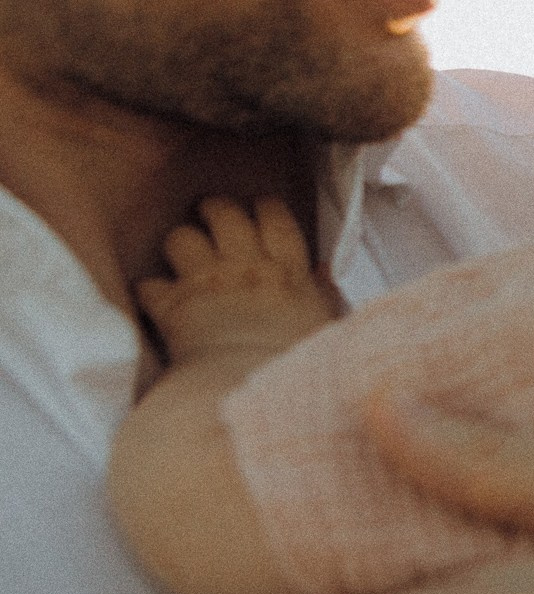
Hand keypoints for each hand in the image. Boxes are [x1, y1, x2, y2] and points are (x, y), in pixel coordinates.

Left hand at [135, 196, 339, 360]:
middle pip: (224, 215)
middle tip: (214, 214)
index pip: (275, 220)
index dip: (267, 208)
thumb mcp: (326, 327)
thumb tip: (322, 274)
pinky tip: (157, 298)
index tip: (262, 207)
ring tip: (185, 252)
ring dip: (182, 243)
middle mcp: (243, 268)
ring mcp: (204, 284)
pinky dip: (151, 291)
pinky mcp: (171, 307)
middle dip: (217, 209)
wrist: (249, 386)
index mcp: (286, 273)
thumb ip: (323, 296)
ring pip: (182, 238)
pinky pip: (149, 285)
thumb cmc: (295, 364)